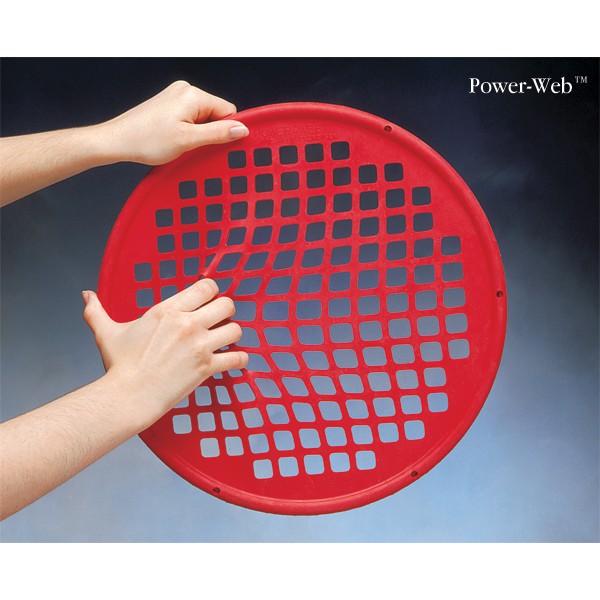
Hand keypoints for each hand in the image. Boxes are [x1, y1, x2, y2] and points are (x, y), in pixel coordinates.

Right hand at [82, 278, 247, 428]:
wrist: (128, 397)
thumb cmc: (119, 366)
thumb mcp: (106, 333)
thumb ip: (97, 311)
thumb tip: (86, 295)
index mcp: (167, 310)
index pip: (206, 287)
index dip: (211, 292)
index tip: (208, 301)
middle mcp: (187, 324)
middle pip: (227, 304)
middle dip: (226, 311)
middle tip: (218, 321)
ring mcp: (199, 346)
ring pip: (236, 329)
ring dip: (232, 335)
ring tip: (224, 341)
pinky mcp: (207, 368)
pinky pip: (238, 358)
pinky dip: (240, 360)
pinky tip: (234, 361)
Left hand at [98, 80, 249, 164]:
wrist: (118, 141)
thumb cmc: (145, 139)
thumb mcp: (189, 140)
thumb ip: (219, 133)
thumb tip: (241, 129)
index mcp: (193, 95)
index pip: (228, 111)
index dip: (226, 130)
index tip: (220, 145)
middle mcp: (185, 90)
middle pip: (216, 114)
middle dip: (210, 133)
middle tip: (195, 147)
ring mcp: (176, 97)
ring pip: (203, 118)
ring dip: (198, 134)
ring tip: (181, 144)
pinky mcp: (169, 105)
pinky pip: (190, 119)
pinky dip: (188, 132)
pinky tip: (176, 141)